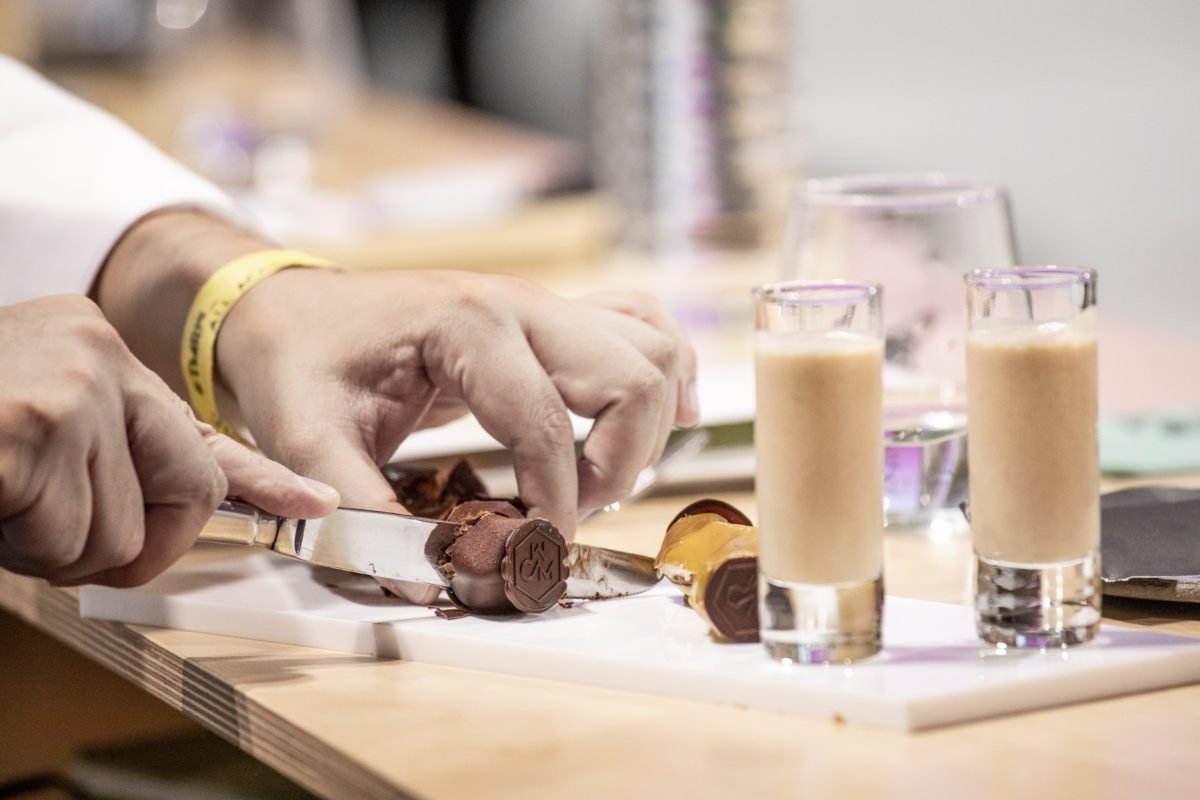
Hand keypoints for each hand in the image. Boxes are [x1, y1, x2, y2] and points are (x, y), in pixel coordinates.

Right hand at [0, 296, 339, 586]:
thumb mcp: (34, 421)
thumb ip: (104, 454)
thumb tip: (148, 525)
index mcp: (101, 353)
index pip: (202, 431)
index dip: (267, 479)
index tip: (316, 501)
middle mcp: (100, 358)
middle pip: (189, 493)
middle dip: (132, 544)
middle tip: (49, 533)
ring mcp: (74, 388)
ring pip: (124, 536)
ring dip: (57, 551)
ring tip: (7, 504)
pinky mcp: (34, 425)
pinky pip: (67, 541)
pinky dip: (22, 549)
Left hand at [216, 269, 699, 536]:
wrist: (289, 305)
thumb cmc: (298, 359)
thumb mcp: (305, 437)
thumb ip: (360, 510)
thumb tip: (424, 580)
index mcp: (466, 324)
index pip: (546, 424)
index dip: (554, 502)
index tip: (533, 550)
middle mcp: (521, 304)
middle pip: (631, 379)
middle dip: (618, 465)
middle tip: (568, 513)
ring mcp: (543, 305)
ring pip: (653, 352)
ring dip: (645, 426)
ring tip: (597, 478)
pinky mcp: (551, 318)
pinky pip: (642, 329)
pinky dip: (666, 374)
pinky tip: (661, 419)